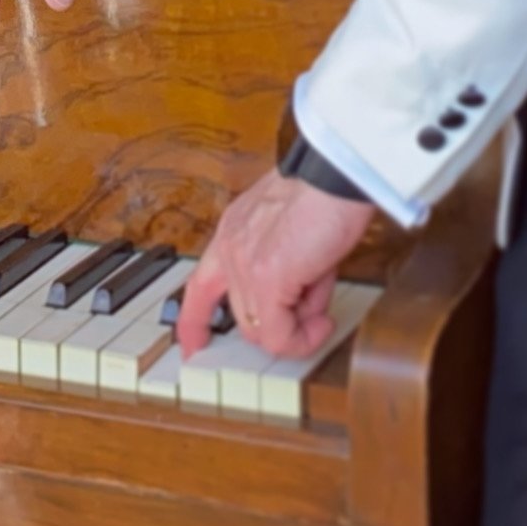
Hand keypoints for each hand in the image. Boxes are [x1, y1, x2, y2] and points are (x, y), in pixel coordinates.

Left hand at [179, 171, 373, 358]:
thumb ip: (286, 273)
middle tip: (314, 311)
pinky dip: (302, 338)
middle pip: (242, 318)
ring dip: (298, 327)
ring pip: (261, 331)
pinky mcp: (266, 279)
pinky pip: (278, 336)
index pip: (199, 285)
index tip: (190, 346)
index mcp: (233, 233)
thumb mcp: (293, 237)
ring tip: (322, 299)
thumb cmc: (326, 198)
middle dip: (283, 323)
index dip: (192, 321)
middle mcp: (230, 248)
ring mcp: (244, 265)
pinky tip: (322, 320)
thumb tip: (300, 312)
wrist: (336, 178)